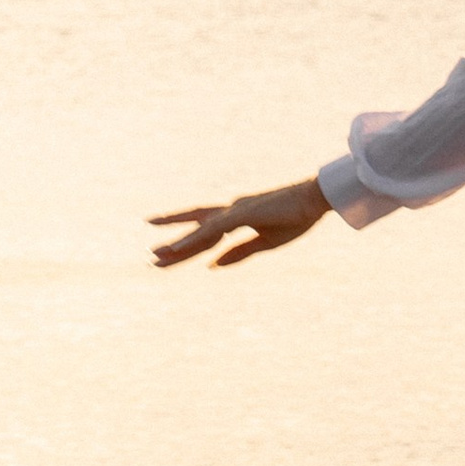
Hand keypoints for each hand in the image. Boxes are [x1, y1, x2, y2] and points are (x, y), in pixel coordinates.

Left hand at [150, 179, 329, 270]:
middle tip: (150, 257)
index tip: (168, 253)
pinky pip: (210, 230)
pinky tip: (175, 247)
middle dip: (174, 245)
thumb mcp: (265, 243)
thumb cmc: (295, 217)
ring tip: (153, 256)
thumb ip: (238, 253)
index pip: (207, 234)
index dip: (187, 243)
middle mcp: (230, 212)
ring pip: (198, 232)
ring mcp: (233, 212)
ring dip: (176, 245)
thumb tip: (212, 266)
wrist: (315, 200)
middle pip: (196, 231)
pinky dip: (191, 239)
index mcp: (237, 218)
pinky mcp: (240, 214)